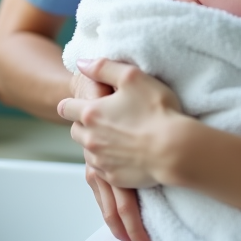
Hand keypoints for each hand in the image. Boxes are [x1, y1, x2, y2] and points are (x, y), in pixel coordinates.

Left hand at [68, 63, 149, 240]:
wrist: (175, 149)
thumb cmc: (157, 111)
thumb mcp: (132, 76)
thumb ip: (103, 67)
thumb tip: (82, 63)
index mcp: (90, 113)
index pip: (66, 107)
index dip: (73, 103)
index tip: (80, 103)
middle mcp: (90, 139)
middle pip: (74, 131)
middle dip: (83, 124)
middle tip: (102, 119)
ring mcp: (101, 161)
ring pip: (86, 151)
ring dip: (94, 144)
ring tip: (115, 137)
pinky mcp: (114, 177)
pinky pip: (102, 169)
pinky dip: (108, 161)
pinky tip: (123, 154)